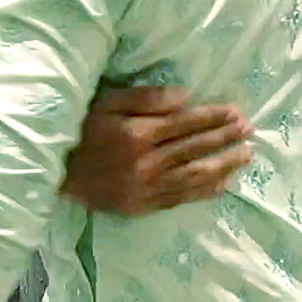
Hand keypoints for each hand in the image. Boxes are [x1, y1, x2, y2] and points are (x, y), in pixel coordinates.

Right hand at [61, 87, 252, 215]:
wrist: (53, 170)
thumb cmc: (79, 128)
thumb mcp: (106, 102)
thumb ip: (146, 99)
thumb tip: (186, 96)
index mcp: (138, 133)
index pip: (186, 123)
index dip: (213, 117)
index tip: (235, 112)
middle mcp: (147, 162)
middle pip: (194, 148)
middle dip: (224, 138)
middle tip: (249, 131)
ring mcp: (146, 187)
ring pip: (194, 176)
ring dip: (223, 165)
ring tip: (245, 157)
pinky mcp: (141, 205)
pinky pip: (180, 198)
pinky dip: (204, 192)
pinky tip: (222, 185)